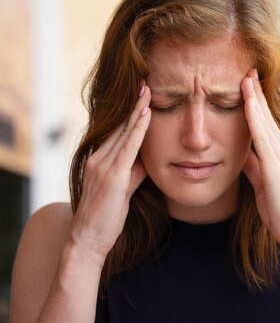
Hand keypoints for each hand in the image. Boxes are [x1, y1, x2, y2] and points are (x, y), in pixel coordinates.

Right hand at [70, 84, 151, 261]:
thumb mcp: (124, 189)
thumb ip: (134, 171)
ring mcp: (103, 166)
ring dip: (137, 110)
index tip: (141, 95)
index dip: (130, 112)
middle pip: (119, 126)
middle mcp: (98, 158)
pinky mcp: (112, 176)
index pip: (118, 131)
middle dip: (133, 104)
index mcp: (99, 160)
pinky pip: (128, 147)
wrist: (88, 240)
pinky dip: (138, 129)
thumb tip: (147, 159)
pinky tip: (146, 115)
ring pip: (123, 132)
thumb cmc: (107, 217)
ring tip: (147, 90)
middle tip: (145, 82)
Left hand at [241, 70, 279, 251]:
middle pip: (266, 116)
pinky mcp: (275, 166)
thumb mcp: (261, 182)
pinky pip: (262, 137)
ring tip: (246, 78)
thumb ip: (253, 165)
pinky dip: (254, 118)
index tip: (248, 85)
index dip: (257, 103)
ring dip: (255, 99)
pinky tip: (248, 103)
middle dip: (257, 93)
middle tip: (248, 70)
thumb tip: (242, 151)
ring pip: (265, 122)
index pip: (265, 123)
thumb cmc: (279, 209)